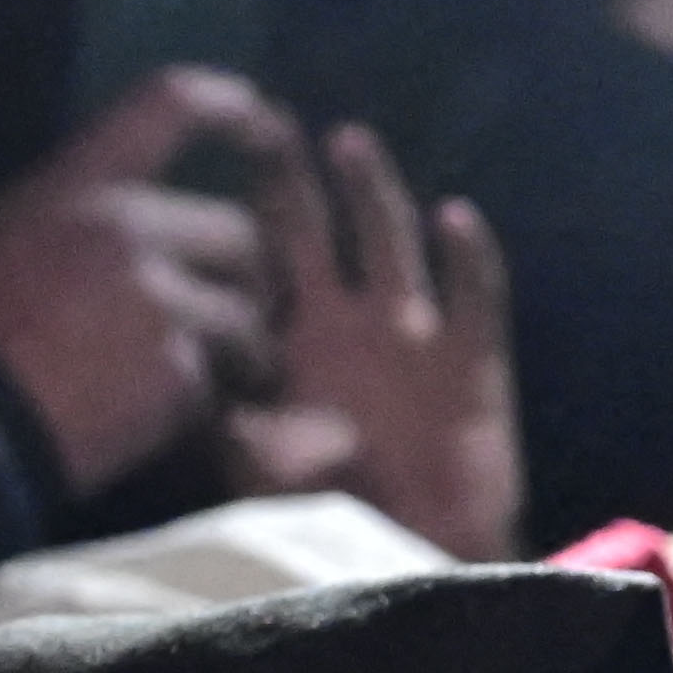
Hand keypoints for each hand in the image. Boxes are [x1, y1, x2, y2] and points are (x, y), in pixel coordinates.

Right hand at [0, 69, 295, 493]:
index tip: (271, 123)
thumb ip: (64, 215)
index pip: (169, 101)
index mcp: (74, 183)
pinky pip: (220, 383)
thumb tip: (114, 209)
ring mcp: (155, 297)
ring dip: (244, 355)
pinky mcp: (175, 370)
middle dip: (252, 284)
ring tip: (219, 384)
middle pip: (242, 234)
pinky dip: (205, 409)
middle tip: (242, 321)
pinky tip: (165, 422)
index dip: (232, 107)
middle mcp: (124, 225)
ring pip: (247, 317)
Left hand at [220, 120, 524, 556]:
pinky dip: (468, 257)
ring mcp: (413, 332)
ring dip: (372, 193)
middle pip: (318, 230)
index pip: (259, 259)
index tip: (195, 175)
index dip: (232, 215)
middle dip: (293, 178)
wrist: (419, 548)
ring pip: (391, 242)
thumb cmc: (335, 508)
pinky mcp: (472, 358)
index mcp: (294, 335)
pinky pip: (477, 296)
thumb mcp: (265, 471)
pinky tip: (455, 218)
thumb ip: (235, 430)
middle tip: (266, 124)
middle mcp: (351, 318)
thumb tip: (200, 390)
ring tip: (347, 143)